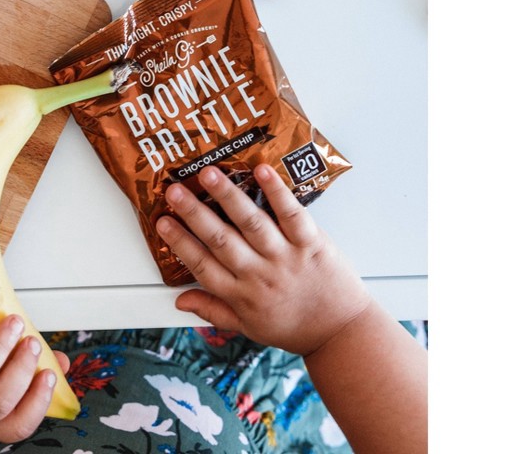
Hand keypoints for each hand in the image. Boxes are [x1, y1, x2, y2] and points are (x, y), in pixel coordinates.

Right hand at [156, 163, 370, 355]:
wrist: (344, 335)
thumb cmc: (296, 329)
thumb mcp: (249, 328)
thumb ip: (213, 310)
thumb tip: (179, 301)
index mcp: (242, 296)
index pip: (202, 266)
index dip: (179, 243)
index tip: (161, 222)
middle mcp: (260, 274)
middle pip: (221, 240)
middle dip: (194, 214)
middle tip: (174, 191)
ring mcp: (286, 257)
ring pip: (251, 223)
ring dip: (228, 197)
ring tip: (208, 174)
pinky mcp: (311, 243)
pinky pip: (292, 215)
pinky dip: (277, 192)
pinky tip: (262, 171)